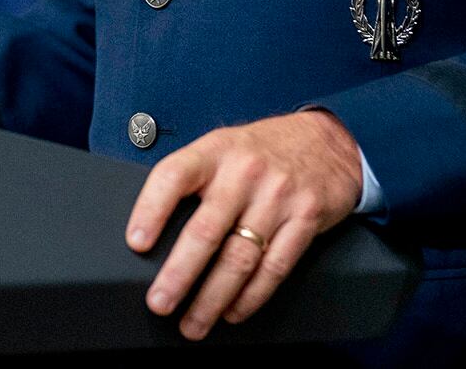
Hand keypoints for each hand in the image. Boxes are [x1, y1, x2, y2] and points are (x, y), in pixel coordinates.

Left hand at [125, 109, 362, 339]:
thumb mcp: (224, 146)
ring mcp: (278, 196)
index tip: (136, 243)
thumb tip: (151, 231)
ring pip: (239, 258)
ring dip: (212, 299)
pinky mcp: (305, 219)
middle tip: (160, 303)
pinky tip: (232, 311)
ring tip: (193, 323)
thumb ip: (195, 179)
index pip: (174, 176)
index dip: (151, 210)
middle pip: (206, 230)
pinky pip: (274, 267)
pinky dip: (251, 297)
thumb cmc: (264, 151)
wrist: (329, 142)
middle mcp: (245, 172)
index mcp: (216, 150)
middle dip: (179, 274)